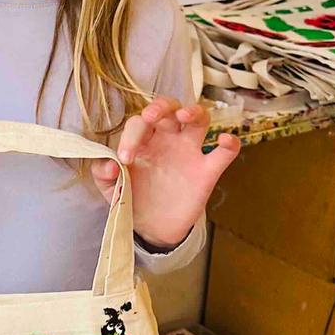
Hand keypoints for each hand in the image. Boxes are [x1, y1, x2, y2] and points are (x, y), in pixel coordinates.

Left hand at [93, 97, 239, 248]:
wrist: (152, 228)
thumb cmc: (132, 199)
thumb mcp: (110, 188)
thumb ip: (103, 174)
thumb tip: (110, 164)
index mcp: (142, 140)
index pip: (138, 124)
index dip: (131, 136)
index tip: (125, 160)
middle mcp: (166, 140)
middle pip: (169, 109)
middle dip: (160, 106)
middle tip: (151, 117)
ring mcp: (189, 153)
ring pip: (199, 119)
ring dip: (194, 111)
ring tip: (184, 116)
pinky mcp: (207, 172)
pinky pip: (225, 153)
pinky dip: (230, 144)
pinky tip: (225, 141)